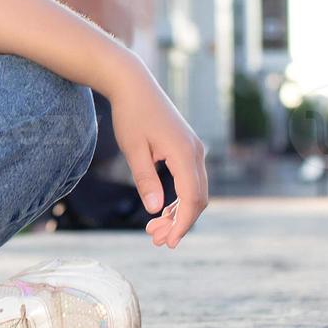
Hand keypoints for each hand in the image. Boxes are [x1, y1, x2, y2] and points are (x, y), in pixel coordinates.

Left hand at [102, 51, 208, 248]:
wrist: (133, 84)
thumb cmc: (131, 114)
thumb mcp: (134, 149)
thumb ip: (145, 180)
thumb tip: (156, 209)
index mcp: (184, 154)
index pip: (191, 199)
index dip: (182, 225)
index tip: (167, 242)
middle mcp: (196, 152)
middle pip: (197, 199)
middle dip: (179, 223)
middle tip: (156, 241)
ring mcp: (194, 149)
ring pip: (194, 190)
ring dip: (178, 212)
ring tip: (154, 230)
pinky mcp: (187, 147)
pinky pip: (189, 179)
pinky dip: (178, 198)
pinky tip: (162, 209)